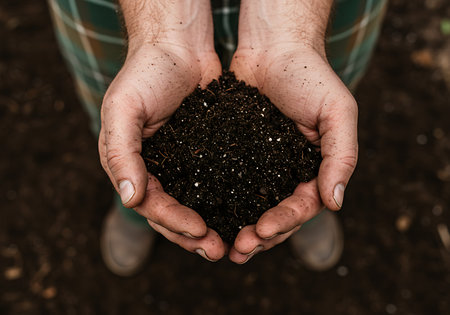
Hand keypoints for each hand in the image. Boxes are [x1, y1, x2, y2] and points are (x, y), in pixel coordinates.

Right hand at [99, 0, 225, 261]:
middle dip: (194, 235)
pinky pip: (215, 182)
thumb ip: (121, 153)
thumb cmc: (145, 73)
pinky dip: (226, 199)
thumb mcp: (123, 108)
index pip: (151, 204)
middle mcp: (155, 168)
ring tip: (234, 242)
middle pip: (173, 213)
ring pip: (196, 203)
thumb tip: (130, 198)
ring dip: (212, 225)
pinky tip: (244, 211)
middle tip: (219, 251)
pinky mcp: (206, 152)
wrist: (177, 45)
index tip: (200, 232)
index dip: (173, 222)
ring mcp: (182, 162)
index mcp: (131, 164)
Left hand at [228, 0, 357, 263]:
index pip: (302, 205)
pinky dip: (221, 203)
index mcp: (314, 168)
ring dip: (238, 228)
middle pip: (276, 214)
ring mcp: (261, 165)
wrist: (274, 47)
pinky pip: (228, 184)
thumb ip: (342, 156)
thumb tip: (335, 203)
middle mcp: (287, 172)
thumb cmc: (310, 75)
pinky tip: (206, 216)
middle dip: (260, 235)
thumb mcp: (337, 111)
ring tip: (222, 246)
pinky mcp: (235, 154)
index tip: (261, 230)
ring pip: (251, 206)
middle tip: (238, 250)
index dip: (283, 222)